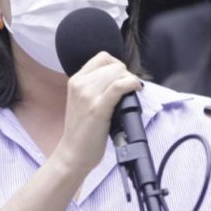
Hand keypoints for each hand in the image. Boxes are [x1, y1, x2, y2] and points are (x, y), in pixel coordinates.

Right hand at [53, 51, 141, 176]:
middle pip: (113, 64)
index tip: (122, 79)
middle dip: (126, 75)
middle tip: (129, 90)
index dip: (117, 66)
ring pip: (118, 73)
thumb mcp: (82, 101)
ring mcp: (88, 95)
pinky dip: (132, 84)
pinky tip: (136, 89)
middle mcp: (80, 84)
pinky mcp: (98, 107)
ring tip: (131, 93)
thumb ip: (95, 87)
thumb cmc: (82, 131)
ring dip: (130, 80)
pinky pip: (119, 86)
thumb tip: (121, 79)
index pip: (102, 57)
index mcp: (75, 80)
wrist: (73, 153)